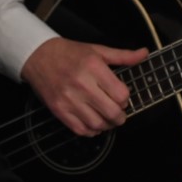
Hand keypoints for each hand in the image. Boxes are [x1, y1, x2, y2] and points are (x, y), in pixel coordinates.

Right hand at [21, 36, 147, 136]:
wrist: (37, 56)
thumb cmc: (69, 53)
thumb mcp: (97, 50)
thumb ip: (122, 55)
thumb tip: (144, 53)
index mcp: (93, 67)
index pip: (121, 94)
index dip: (125, 98)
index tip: (121, 97)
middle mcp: (82, 84)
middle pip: (112, 112)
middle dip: (120, 116)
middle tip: (118, 113)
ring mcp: (69, 99)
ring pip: (98, 125)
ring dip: (107, 125)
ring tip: (106, 118)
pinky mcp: (59, 110)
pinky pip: (81, 130)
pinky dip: (91, 131)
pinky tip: (92, 122)